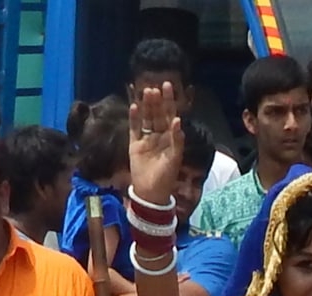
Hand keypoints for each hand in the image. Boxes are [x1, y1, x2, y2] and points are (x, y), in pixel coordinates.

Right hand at [129, 82, 185, 204]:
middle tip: (154, 88)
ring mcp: (147, 139)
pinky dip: (134, 118)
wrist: (150, 192)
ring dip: (146, 106)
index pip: (170, 115)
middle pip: (157, 114)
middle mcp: (159, 135)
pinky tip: (134, 106)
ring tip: (146, 92)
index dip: (169, 101)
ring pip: (146, 118)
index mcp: (170, 137)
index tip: (168, 86)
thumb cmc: (165, 177)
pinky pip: (134, 128)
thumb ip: (176, 139)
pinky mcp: (135, 144)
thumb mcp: (174, 158)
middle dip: (156, 101)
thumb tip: (178, 120)